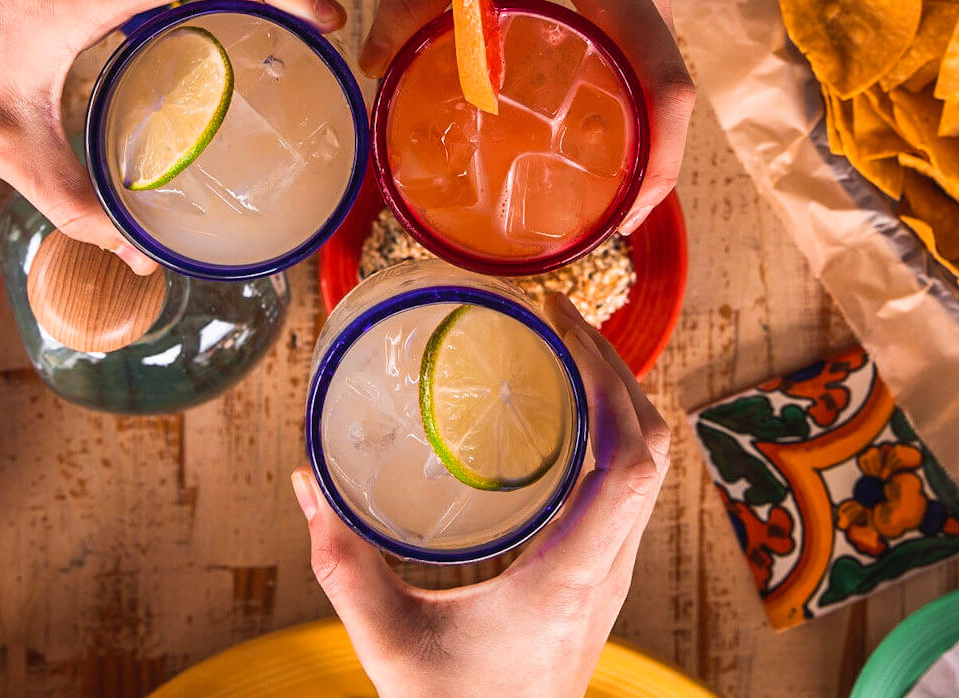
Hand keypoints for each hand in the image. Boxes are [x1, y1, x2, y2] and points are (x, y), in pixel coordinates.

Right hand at [291, 293, 670, 697]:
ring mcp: (610, 574)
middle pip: (651, 447)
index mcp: (568, 577)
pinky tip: (561, 416)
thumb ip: (343, 563)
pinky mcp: (599, 578)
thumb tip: (307, 484)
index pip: (628, 463)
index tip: (562, 327)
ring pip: (648, 467)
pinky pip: (626, 488)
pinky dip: (608, 432)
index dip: (609, 381)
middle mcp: (606, 570)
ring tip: (565, 350)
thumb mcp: (387, 642)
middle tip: (558, 317)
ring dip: (618, 398)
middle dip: (614, 368)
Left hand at [360, 0, 693, 233]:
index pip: (666, 87)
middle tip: (587, 215)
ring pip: (656, 67)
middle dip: (641, 164)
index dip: (659, 166)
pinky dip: (618, 86)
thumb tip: (377, 69)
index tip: (622, 219)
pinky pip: (640, 39)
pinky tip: (569, 104)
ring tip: (578, 174)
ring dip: (631, 127)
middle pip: (667, 91)